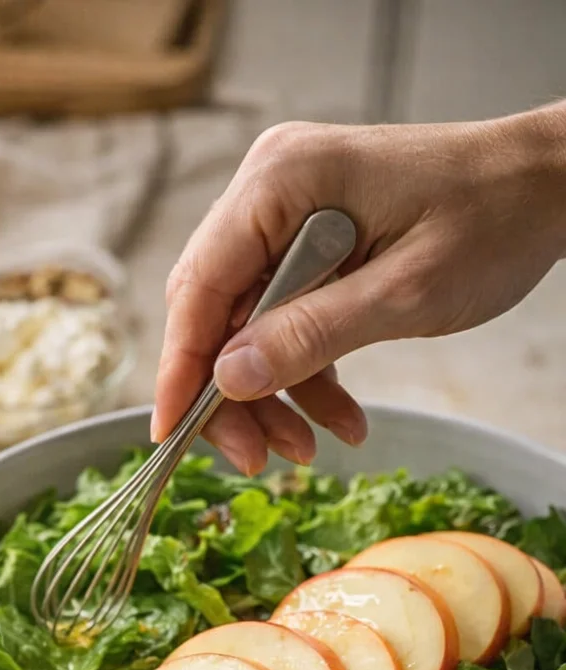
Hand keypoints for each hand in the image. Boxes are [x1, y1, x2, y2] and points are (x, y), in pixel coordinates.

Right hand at [153, 104, 565, 474]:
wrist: (546, 188)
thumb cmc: (489, 221)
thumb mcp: (402, 294)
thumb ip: (311, 336)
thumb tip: (228, 380)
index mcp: (280, 181)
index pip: (200, 286)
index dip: (181, 369)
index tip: (169, 435)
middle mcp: (270, 190)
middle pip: (214, 310)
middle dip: (233, 394)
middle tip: (257, 459)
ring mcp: (289, 214)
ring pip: (247, 325)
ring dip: (274, 394)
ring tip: (306, 449)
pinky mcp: (312, 242)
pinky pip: (285, 318)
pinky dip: (306, 373)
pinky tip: (337, 420)